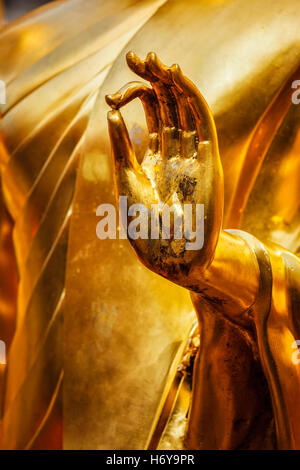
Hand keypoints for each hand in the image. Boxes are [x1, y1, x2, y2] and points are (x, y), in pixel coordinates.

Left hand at [106, 52, 222, 283]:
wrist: (168, 254)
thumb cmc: (142, 224)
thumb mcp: (126, 180)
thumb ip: (121, 147)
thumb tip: (111, 112)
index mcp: (155, 155)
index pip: (152, 112)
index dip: (137, 94)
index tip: (114, 95)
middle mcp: (176, 150)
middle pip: (170, 104)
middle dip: (155, 79)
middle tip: (138, 57)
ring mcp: (193, 154)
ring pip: (186, 107)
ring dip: (173, 81)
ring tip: (155, 59)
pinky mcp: (208, 160)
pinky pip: (202, 121)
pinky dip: (192, 97)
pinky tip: (177, 76)